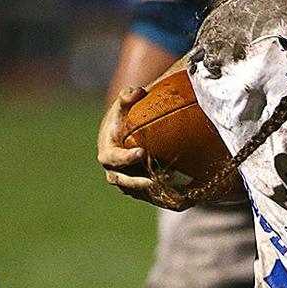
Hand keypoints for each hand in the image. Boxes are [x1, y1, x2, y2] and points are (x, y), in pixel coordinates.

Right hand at [97, 85, 163, 203]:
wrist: (122, 133)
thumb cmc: (122, 117)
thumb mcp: (122, 105)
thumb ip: (127, 97)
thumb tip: (138, 91)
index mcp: (107, 152)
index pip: (113, 158)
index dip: (126, 157)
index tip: (142, 152)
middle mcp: (113, 171)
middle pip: (123, 181)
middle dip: (139, 182)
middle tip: (156, 179)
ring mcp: (125, 181)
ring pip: (137, 191)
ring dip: (153, 191)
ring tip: (172, 182)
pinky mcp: (137, 188)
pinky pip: (147, 195)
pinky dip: (161, 195)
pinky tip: (179, 193)